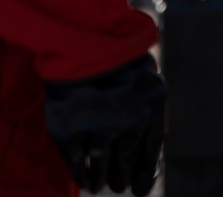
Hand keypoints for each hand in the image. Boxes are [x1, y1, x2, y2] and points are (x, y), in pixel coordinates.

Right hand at [44, 54, 165, 195]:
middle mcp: (128, 124)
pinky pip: (76, 162)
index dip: (144, 174)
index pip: (150, 154)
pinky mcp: (69, 130)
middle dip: (122, 178)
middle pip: (125, 162)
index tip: (139, 189)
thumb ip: (150, 114)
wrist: (86, 41)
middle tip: (119, 187)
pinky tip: (84, 181)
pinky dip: (81, 174)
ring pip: (100, 165)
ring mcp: (97, 128)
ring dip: (102, 178)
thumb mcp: (149, 82)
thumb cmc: (121, 60)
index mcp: (152, 111)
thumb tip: (152, 151)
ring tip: (102, 185)